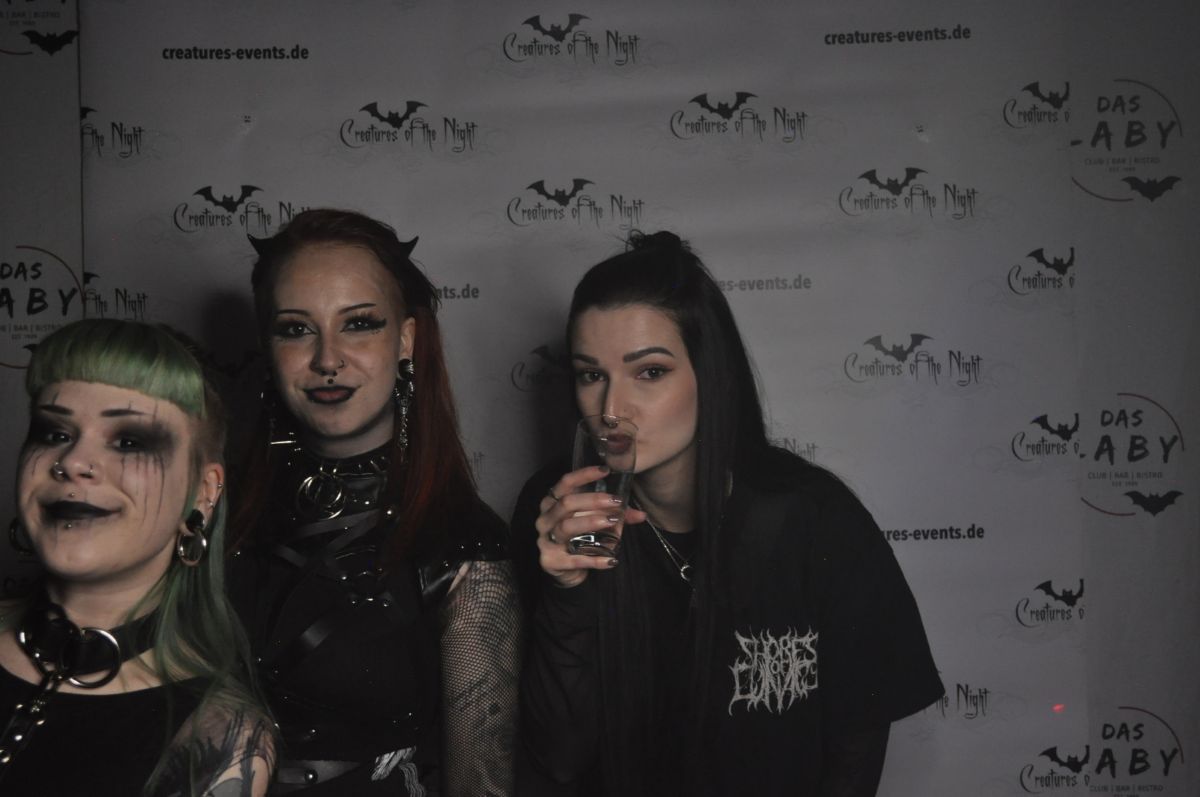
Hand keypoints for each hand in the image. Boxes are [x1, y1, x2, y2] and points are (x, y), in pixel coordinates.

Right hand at [535, 466, 645, 588]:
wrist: (567, 571)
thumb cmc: (580, 539)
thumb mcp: (596, 522)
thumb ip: (617, 516)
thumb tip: (642, 515)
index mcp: (553, 502)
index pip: (566, 483)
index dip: (584, 474)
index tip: (605, 471)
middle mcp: (546, 518)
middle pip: (567, 503)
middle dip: (593, 500)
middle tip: (617, 502)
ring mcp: (545, 540)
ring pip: (566, 527)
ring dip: (591, 523)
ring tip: (614, 523)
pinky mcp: (550, 561)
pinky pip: (574, 559)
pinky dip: (594, 560)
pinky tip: (610, 560)